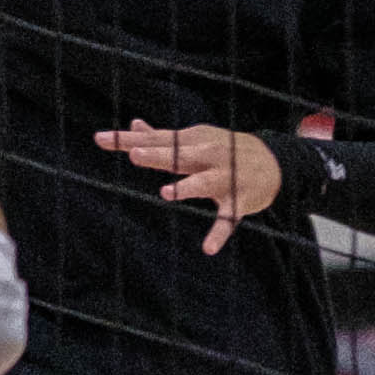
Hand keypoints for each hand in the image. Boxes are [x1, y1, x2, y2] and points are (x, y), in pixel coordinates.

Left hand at [100, 122, 286, 253]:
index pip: (156, 139)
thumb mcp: (195, 140)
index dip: (128, 140)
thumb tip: (133, 125)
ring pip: (204, 183)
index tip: (100, 139)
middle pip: (179, 155)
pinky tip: (207, 248)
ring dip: (187, 187)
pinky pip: (228, 219)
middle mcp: (207, 156)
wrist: (275, 162)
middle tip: (135, 155)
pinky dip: (219, 234)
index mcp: (192, 141)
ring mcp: (225, 178)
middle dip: (158, 155)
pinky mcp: (239, 201)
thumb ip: (162, 137)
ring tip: (166, 193)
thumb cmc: (224, 151)